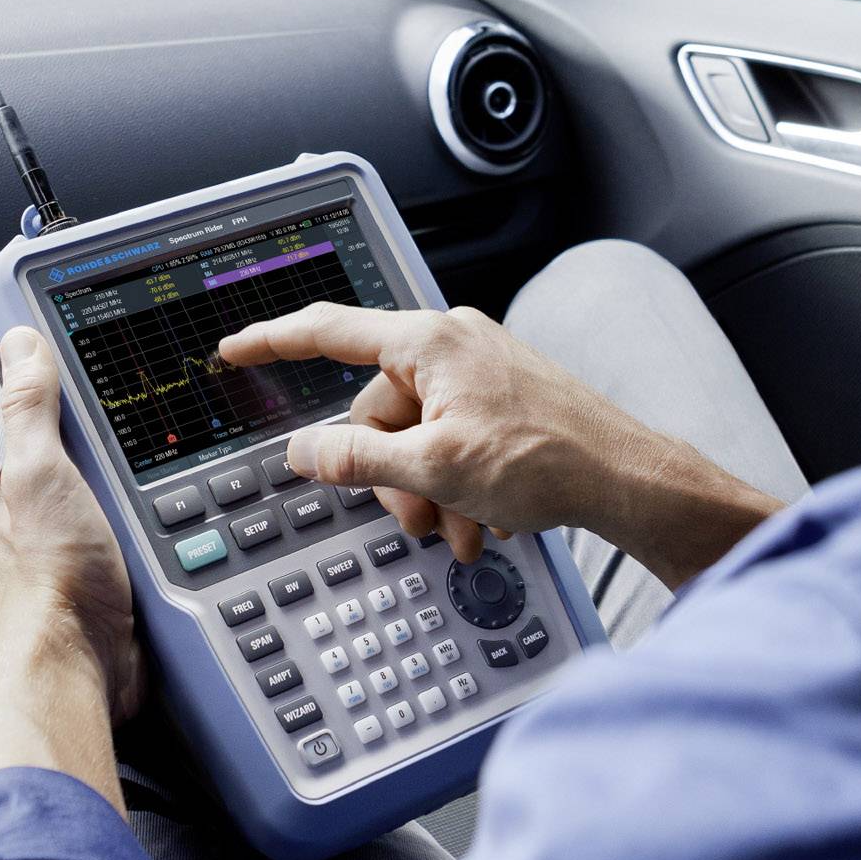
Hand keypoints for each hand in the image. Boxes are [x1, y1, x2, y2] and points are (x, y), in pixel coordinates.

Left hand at [0, 326, 143, 725]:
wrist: (83, 666)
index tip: (119, 383)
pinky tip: (189, 530)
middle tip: (164, 443)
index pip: (54, 422)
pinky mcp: (120, 582)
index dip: (85, 401)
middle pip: (101, 460)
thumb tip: (19, 339)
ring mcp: (84, 550)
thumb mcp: (39, 471)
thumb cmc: (51, 578)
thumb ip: (30, 406)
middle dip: (132, 454)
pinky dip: (172, 536)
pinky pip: (155, 541)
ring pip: (133, 501)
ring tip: (182, 489)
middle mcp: (45, 518)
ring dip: (158, 498)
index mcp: (17, 486)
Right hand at [218, 303, 778, 589]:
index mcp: (427, 341)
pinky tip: (485, 519)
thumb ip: (356, 457)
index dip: (272, 342)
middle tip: (417, 517)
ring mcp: (479, 372)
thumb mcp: (433, 467)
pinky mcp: (502, 401)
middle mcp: (451, 344)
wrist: (626, 478)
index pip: (328, 331)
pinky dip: (458, 486)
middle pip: (376, 412)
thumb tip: (303, 450)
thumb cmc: (547, 458)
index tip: (234, 349)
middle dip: (390, 475)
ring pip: (416, 438)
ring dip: (428, 492)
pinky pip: (452, 443)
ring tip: (463, 528)